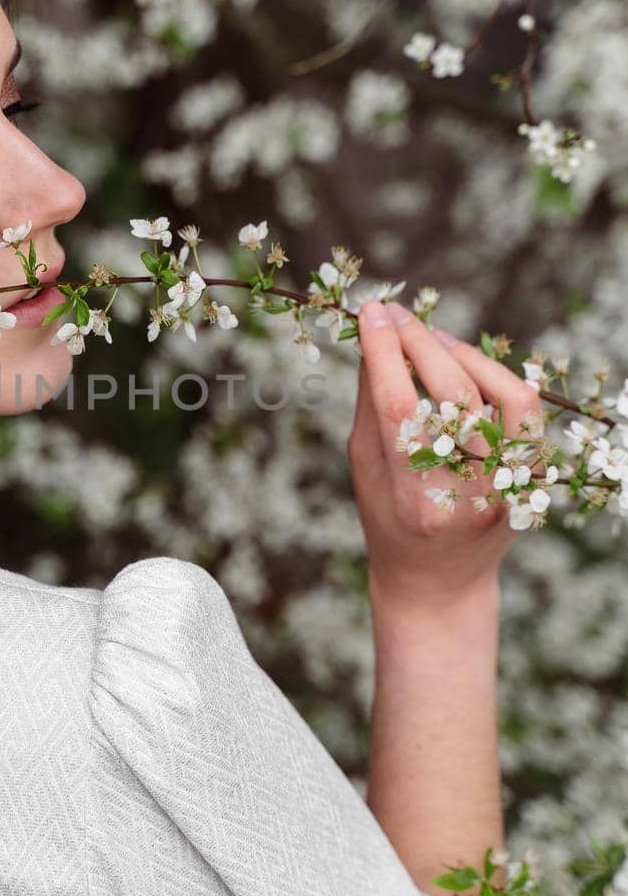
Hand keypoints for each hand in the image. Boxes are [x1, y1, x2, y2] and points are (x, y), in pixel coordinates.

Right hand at [348, 301, 544, 609]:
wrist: (439, 581)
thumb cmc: (389, 520)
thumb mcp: (364, 470)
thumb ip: (371, 405)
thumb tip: (376, 338)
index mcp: (413, 500)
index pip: (399, 408)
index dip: (386, 351)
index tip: (372, 314)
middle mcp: (466, 495)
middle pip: (450, 397)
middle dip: (420, 342)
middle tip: (396, 315)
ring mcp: (507, 488)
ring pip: (499, 397)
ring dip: (463, 353)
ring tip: (433, 338)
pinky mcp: (531, 477)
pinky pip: (525, 409)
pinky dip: (496, 375)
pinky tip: (466, 364)